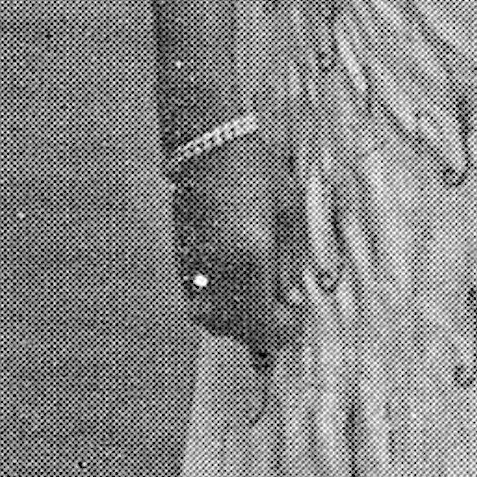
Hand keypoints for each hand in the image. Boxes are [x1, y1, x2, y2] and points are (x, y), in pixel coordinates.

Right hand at [171, 127, 305, 361]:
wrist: (208, 146)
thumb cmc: (258, 173)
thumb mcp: (291, 214)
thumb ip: (290, 264)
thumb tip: (291, 302)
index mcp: (251, 257)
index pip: (266, 324)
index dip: (285, 330)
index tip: (297, 317)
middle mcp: (218, 270)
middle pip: (239, 331)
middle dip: (263, 329)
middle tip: (283, 310)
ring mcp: (193, 268)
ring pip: (213, 321)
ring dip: (239, 321)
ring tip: (260, 299)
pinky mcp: (179, 262)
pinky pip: (199, 301)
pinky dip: (219, 304)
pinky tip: (237, 282)